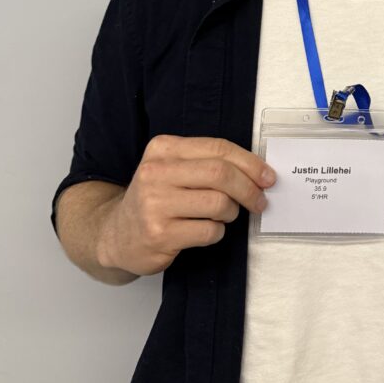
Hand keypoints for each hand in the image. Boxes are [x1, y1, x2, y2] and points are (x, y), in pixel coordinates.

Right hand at [97, 135, 275, 275]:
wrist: (116, 234)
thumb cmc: (156, 199)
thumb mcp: (173, 169)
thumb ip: (208, 163)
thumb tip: (259, 172)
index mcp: (163, 148)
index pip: (218, 148)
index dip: (250, 163)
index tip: (267, 176)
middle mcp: (156, 172)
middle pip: (221, 174)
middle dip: (249, 188)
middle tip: (260, 201)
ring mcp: (155, 204)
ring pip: (218, 203)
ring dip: (232, 212)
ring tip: (224, 215)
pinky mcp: (159, 234)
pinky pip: (208, 231)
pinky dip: (217, 232)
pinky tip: (206, 230)